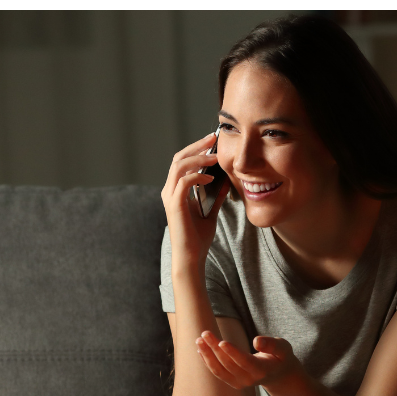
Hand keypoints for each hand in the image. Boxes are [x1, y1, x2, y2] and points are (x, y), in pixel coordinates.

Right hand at [161, 132, 229, 268]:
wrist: (192, 257)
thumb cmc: (198, 238)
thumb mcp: (211, 211)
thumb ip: (216, 195)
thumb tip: (227, 180)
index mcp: (175, 190)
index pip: (182, 161)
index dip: (196, 149)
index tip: (212, 141)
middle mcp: (169, 190)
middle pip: (178, 158)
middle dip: (196, 146)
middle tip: (212, 138)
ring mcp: (170, 197)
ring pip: (179, 166)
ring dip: (198, 158)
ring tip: (214, 157)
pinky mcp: (175, 205)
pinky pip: (184, 182)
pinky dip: (197, 176)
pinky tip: (210, 178)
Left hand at [195, 331, 302, 390]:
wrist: (278, 374)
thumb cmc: (280, 356)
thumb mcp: (283, 348)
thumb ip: (272, 344)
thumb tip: (256, 341)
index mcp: (262, 371)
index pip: (244, 362)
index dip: (232, 352)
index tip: (221, 341)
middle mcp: (249, 380)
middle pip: (228, 364)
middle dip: (215, 349)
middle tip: (205, 333)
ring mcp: (240, 383)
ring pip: (219, 370)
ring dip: (207, 355)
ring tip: (199, 340)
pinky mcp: (233, 382)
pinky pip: (218, 373)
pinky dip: (208, 361)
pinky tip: (201, 349)